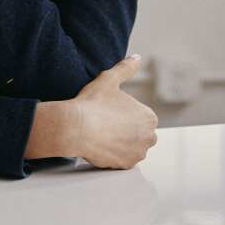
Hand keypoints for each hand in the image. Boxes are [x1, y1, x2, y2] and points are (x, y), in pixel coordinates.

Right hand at [69, 55, 157, 169]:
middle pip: (138, 133)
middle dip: (126, 130)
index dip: (123, 114)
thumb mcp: (109, 79)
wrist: (75, 127)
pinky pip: (122, 160)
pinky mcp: (126, 166)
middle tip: (105, 124)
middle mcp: (150, 137)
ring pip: (131, 147)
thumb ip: (126, 68)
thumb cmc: (92, 102)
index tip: (109, 112)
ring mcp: (138, 153)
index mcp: (149, 117)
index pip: (140, 117)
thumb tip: (137, 57)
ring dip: (121, 143)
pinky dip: (114, 154)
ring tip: (102, 135)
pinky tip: (100, 145)